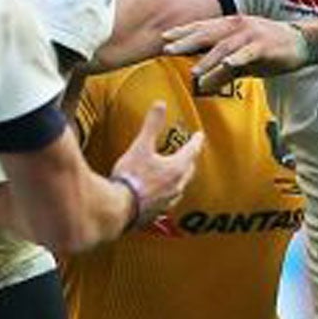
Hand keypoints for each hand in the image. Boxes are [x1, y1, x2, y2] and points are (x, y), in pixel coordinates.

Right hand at [111, 102, 203, 226]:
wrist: (118, 207)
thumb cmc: (131, 177)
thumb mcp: (141, 146)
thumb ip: (152, 125)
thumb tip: (160, 105)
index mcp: (176, 168)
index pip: (192, 151)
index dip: (196, 141)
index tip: (200, 135)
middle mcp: (176, 186)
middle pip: (188, 170)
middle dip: (189, 160)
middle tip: (189, 154)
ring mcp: (167, 202)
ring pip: (179, 187)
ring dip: (178, 179)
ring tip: (174, 174)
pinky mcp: (156, 213)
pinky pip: (167, 201)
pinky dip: (166, 193)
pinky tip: (158, 195)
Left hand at [165, 14, 310, 94]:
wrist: (303, 42)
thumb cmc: (270, 50)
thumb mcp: (243, 62)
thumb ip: (222, 72)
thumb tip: (202, 86)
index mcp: (230, 27)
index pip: (202, 28)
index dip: (183, 32)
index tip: (164, 38)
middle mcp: (238, 27)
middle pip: (208, 34)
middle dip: (187, 41)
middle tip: (167, 49)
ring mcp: (251, 35)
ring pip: (225, 46)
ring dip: (209, 58)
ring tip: (195, 70)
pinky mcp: (265, 46)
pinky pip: (248, 53)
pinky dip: (237, 58)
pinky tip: (227, 64)